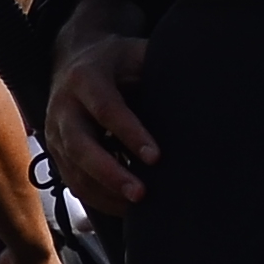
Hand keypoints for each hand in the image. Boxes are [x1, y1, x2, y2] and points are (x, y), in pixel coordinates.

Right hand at [46, 25, 155, 214]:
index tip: (156, 157)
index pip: (107, 109)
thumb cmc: (117, 61)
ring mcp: (55, 133)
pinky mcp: (56, 152)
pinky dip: (95, 198)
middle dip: (110, 173)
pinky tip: (122, 209)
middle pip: (81, 146)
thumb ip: (161, 66)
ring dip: (103, 192)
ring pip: (72, 169)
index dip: (130, 133)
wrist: (74, 61)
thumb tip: (208, 83)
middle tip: (141, 194)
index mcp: (86, 80)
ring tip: (135, 210)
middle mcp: (64, 108)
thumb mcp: (136, 53)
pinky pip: (72, 180)